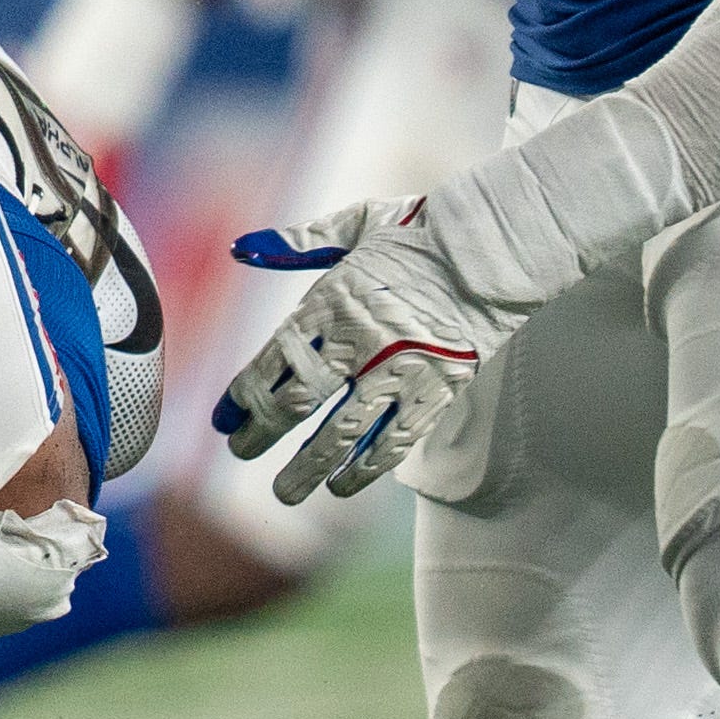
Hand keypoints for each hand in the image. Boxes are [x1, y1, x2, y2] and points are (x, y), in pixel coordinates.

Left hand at [217, 194, 537, 502]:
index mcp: (331, 302)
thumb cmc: (420, 235)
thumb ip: (298, 243)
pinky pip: (397, 438)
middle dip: (265, 433)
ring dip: (311, 466)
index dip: (245, 396)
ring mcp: (400, 368)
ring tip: (286, 492)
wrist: (495, 250)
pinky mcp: (438, 388)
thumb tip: (244, 247)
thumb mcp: (353, 226)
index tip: (224, 419)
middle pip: (300, 400)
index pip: (274, 361)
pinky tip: (344, 486)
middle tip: (243, 454)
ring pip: (345, 430)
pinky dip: (368, 467)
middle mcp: (360, 340)